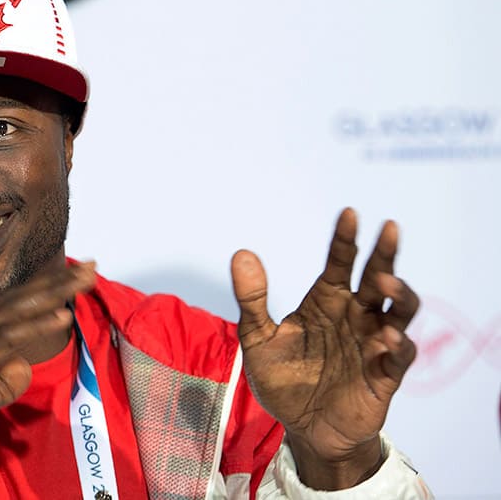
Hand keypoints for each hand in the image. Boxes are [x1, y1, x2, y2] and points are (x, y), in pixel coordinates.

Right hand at [0, 262, 95, 498]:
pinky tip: (61, 314)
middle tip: (91, 267)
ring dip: (50, 295)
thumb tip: (20, 364)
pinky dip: (34, 326)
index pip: (4, 307)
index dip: (41, 289)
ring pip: (9, 314)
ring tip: (84, 281)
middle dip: (53, 283)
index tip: (75, 278)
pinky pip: (2, 341)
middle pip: (10, 302)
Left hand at [230, 208, 419, 489]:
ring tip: (386, 284)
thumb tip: (241, 253)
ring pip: (400, 311)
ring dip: (399, 295)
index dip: (345, 239)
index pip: (339, 263)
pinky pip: (400, 356)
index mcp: (325, 302)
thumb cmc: (283, 379)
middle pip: (378, 278)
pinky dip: (398, 345)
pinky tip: (387, 337)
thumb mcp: (258, 339)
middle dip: (385, 254)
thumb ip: (252, 299)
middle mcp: (354, 317)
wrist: (302, 428)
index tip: (348, 213)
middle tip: (389, 228)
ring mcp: (372, 344)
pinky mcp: (384, 376)